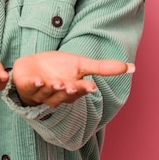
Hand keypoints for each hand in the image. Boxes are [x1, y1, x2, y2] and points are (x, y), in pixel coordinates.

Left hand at [12, 51, 133, 107]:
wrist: (31, 67)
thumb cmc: (58, 68)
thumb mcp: (81, 65)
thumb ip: (104, 68)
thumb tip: (132, 68)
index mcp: (72, 89)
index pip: (80, 90)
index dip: (84, 89)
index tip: (90, 86)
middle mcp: (57, 94)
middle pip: (64, 94)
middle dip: (68, 90)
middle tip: (72, 85)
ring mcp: (41, 92)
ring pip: (48, 93)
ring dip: (52, 88)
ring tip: (56, 82)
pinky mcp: (26, 86)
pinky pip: (29, 88)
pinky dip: (33, 85)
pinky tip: (36, 80)